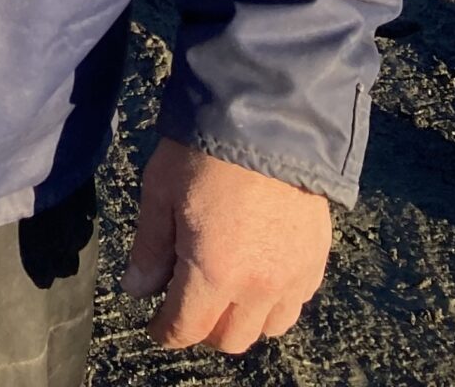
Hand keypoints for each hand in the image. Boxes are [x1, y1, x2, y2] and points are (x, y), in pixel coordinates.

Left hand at [123, 137, 329, 352]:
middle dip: (203, 329)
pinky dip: (275, 300)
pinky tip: (259, 271)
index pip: (187, 328)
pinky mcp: (316, 260)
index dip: (165, 332)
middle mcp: (258, 286)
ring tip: (226, 289)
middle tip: (187, 301)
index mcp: (213, 273)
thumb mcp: (160, 191)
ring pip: (268, 328)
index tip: (156, 326)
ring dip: (243, 318)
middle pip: (231, 339)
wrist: (268, 117)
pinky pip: (296, 302)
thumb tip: (138, 289)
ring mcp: (293, 276)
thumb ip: (150, 247)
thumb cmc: (206, 150)